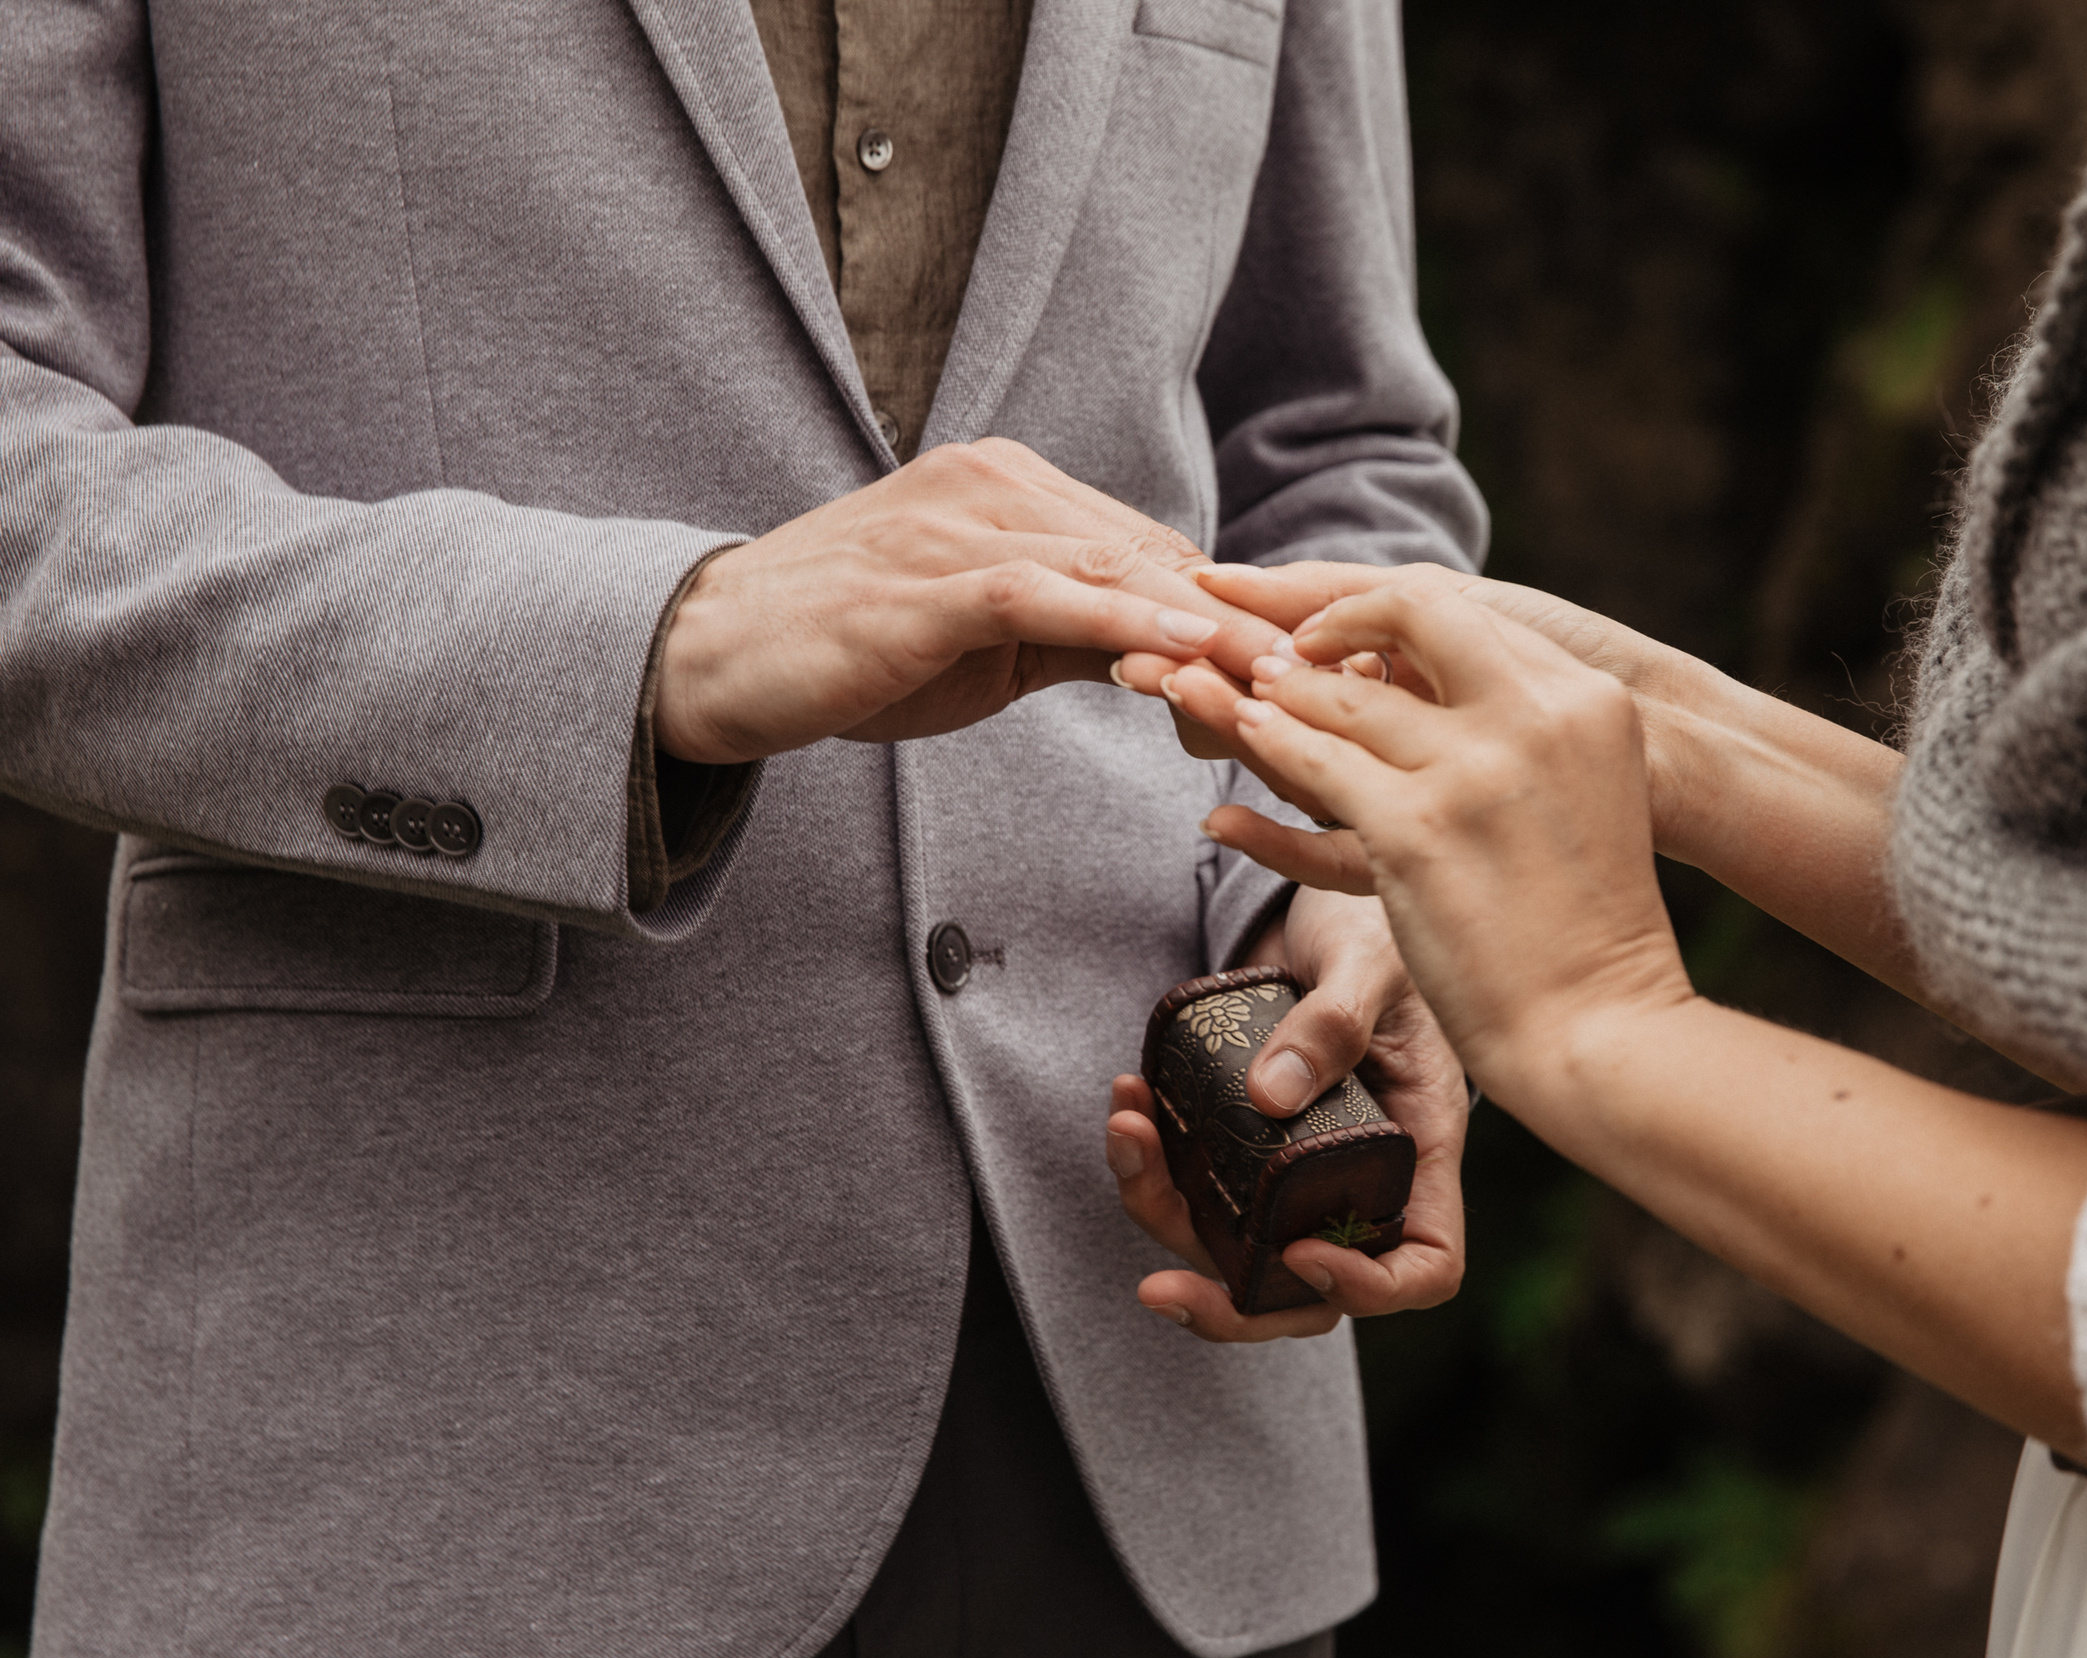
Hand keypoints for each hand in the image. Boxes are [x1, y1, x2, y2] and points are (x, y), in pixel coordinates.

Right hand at [655, 439, 1289, 762]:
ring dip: (1209, 632)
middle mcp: (996, 485)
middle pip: (1154, 554)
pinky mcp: (928, 581)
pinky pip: (1050, 596)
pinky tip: (1187, 657)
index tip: (1301, 672)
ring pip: (1117, 571)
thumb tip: (1174, 660)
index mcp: (1012, 488)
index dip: (1229, 614)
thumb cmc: (850, 650)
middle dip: (1240, 626)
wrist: (711, 656)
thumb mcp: (986, 644)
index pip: (1152, 548)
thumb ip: (1077, 635)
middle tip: (1321, 688)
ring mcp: (959, 526)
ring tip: (1285, 684)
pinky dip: (1127, 625)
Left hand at [1104, 886, 1467, 1342]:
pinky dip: (1149, 1159)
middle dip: (1232, 1306)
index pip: (1423, 1264)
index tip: (1299, 1251)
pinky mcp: (1240, 1138)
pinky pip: (1192, 1183)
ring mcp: (1294, 1165)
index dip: (1366, 1288)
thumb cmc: (1376, 928)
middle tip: (1158, 1288)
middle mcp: (1357, 1175)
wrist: (1324, 903)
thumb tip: (1269, 1096)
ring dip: (1163, 1212)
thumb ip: (1333, 1022)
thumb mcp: (1370, 964)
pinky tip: (1127, 1097)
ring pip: (1232, 1243)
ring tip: (1126, 1131)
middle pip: (1311, 1290)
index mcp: (1419, 1149)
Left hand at [1169, 580, 1695, 1097]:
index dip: (1396, 617)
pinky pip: (1313, 761)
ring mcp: (1474, 770)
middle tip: (1283, 645)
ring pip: (1346, 695)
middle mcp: (1536, 717)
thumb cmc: (1589, 929)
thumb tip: (1457, 704)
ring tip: (1232, 687)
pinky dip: (1265, 745)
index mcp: (1588, 702)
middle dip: (1336, 617)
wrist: (1601, 1026)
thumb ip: (1533, 737)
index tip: (1348, 637)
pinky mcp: (1414, 828)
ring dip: (1275, 688)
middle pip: (1414, 617)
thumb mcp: (1589, 795)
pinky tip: (1239, 742)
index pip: (1475, 621)